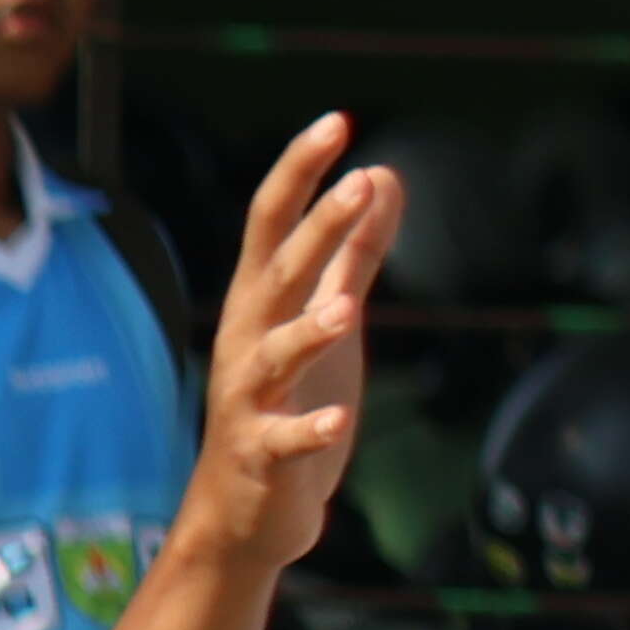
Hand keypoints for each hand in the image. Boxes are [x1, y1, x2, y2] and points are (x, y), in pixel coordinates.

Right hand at [187, 117, 396, 573]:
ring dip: (305, 329)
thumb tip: (383, 175)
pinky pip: (284, 438)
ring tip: (345, 309)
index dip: (302, 172)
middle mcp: (247, 339)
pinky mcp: (264, 455)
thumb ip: (356, 251)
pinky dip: (310, 429)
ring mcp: (250, 398)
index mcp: (263, 302)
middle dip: (315, 228)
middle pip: (277, 271)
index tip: (337, 120)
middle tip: (358, 181)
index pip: (273, 221)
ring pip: (271, 354)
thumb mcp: (332, 316)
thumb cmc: (292, 400)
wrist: (248, 509)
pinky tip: (337, 420)